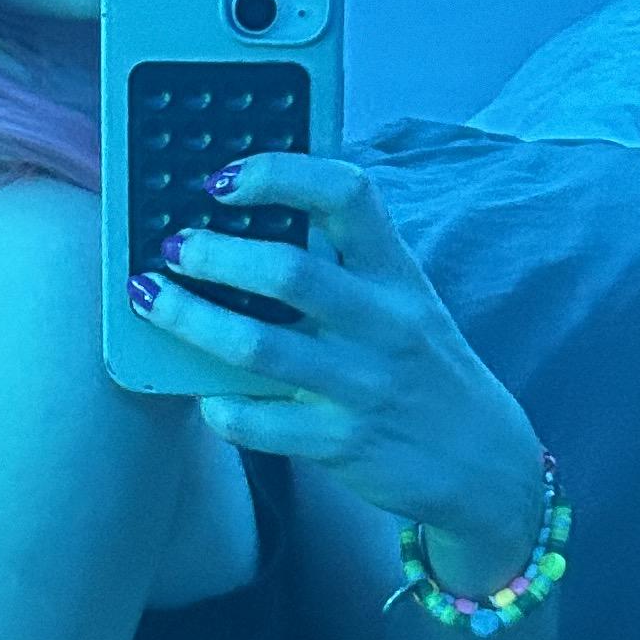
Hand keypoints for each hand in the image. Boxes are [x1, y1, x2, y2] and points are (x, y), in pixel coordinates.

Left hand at [129, 151, 547, 572]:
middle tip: (171, 248)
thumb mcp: (405, 302)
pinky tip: (201, 393)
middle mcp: (385, 323)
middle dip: (214, 254)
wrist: (486, 465)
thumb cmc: (424, 370)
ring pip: (258, 346)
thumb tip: (246, 218)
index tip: (223, 178)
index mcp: (398, 274)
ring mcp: (364, 386)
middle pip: (288, 271)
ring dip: (191, 320)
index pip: (348, 194)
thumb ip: (345, 264)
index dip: (280, 174)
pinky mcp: (342, 445)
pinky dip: (219, 406)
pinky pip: (260, 423)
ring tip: (153, 301)